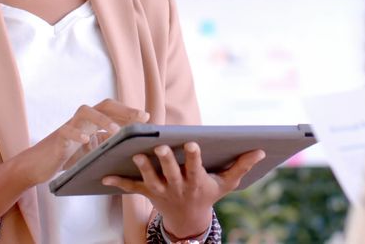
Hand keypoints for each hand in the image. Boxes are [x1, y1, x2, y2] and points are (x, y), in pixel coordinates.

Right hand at [15, 99, 148, 185]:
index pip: (112, 110)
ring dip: (102, 119)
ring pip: (86, 112)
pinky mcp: (57, 138)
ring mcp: (69, 127)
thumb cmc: (66, 158)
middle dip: (123, 109)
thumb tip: (129, 146)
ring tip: (115, 131)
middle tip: (140, 117)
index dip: (129, 111)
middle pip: (103, 105)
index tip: (146, 117)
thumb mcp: (90, 151)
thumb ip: (105, 145)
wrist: (37, 166)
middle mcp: (82, 120)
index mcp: (91, 122)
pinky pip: (67, 130)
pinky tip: (87, 140)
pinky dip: (77, 134)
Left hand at [101, 142, 265, 238]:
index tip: (191, 143)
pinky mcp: (147, 193)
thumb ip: (241, 166)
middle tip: (160, 147)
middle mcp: (178, 186)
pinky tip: (104, 177)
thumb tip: (260, 150)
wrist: (188, 221)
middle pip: (170, 172)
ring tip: (136, 154)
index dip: (193, 155)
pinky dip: (118, 183)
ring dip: (143, 168)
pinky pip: (131, 188)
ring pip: (150, 179)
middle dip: (165, 160)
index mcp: (196, 181)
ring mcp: (161, 190)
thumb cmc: (208, 195)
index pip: (195, 166)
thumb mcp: (227, 184)